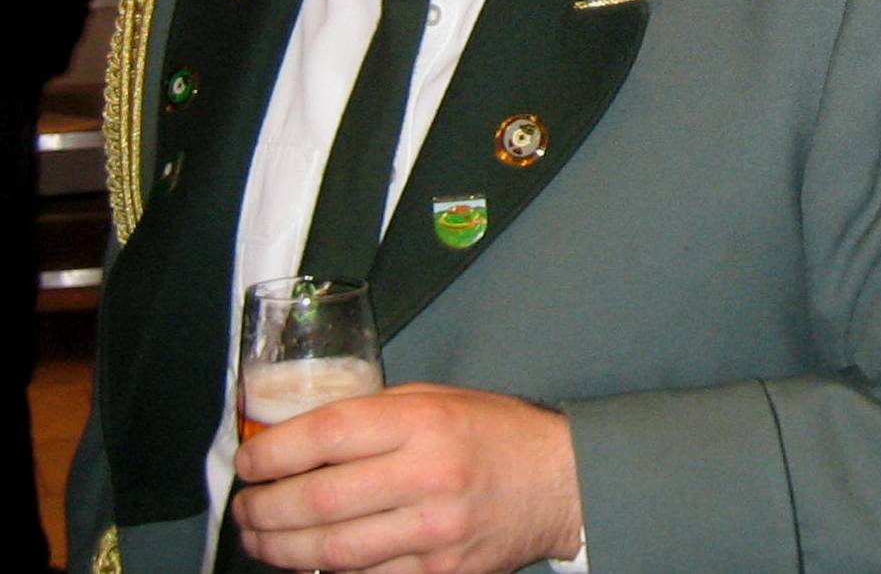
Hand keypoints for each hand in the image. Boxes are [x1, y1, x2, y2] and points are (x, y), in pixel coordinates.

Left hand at [231, 383, 583, 572]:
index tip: (247, 463)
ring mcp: (433, 532)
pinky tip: (309, 560)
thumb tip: (296, 437)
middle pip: (317, 499)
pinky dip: (326, 572)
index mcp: (423, 421)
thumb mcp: (438, 400)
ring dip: (280, 549)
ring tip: (259, 539)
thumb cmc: (495, 433)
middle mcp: (427, 475)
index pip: (326, 434)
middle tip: (244, 508)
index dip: (272, 452)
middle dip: (263, 509)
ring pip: (331, 551)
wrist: (562, 481)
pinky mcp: (439, 573)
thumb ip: (373, 416)